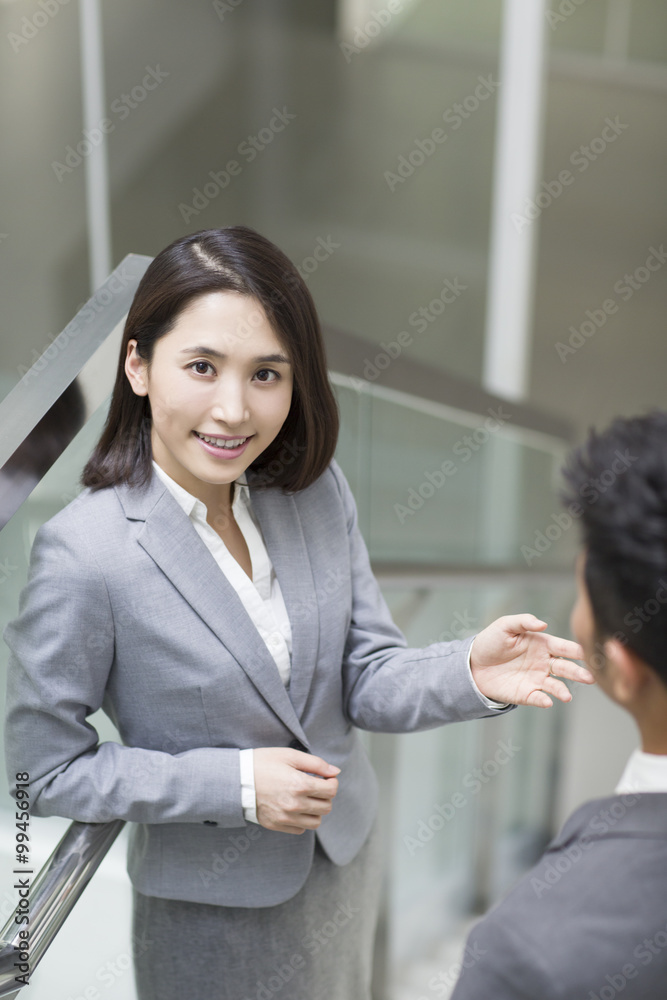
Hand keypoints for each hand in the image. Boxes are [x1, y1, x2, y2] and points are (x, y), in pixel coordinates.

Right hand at [253, 748, 339, 834]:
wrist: (236, 779)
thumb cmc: (263, 763)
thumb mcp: (289, 755)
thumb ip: (316, 764)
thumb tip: (336, 772)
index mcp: (300, 785)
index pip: (331, 791)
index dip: (332, 782)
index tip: (325, 778)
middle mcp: (295, 804)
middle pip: (326, 807)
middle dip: (325, 796)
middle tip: (316, 787)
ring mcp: (285, 817)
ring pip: (315, 822)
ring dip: (315, 810)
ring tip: (306, 798)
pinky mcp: (277, 825)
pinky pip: (300, 829)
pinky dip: (302, 820)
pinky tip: (295, 807)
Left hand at [470, 614, 593, 707]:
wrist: (473, 664)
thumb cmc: (491, 641)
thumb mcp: (505, 626)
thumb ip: (524, 622)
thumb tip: (543, 623)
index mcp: (542, 645)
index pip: (563, 647)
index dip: (575, 650)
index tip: (586, 654)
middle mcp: (543, 663)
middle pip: (565, 668)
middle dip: (578, 673)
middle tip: (589, 678)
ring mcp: (536, 679)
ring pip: (556, 686)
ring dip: (562, 690)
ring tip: (566, 696)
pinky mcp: (526, 693)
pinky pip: (538, 698)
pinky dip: (544, 700)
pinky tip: (547, 701)